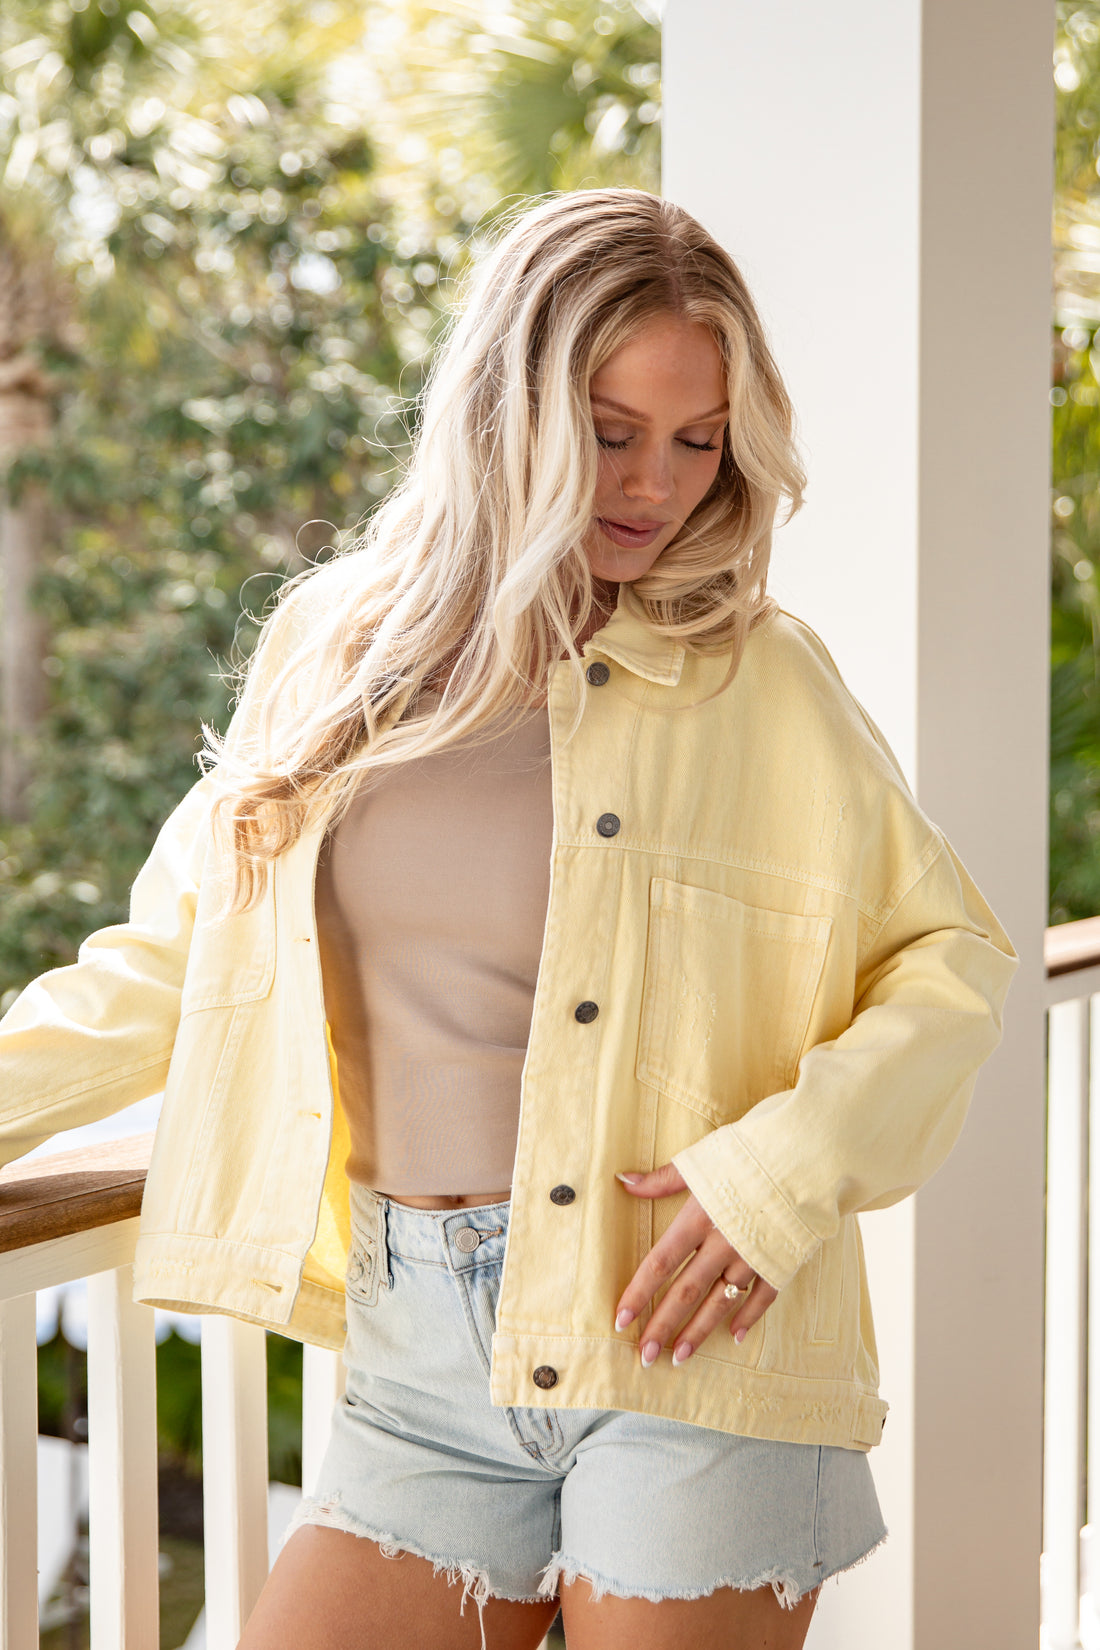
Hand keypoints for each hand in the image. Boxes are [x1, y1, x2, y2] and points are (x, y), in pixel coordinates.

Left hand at [613, 1162, 778, 1368]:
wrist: (804, 1156)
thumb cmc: (748, 1154)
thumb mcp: (700, 1161)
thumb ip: (661, 1179)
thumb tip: (622, 1180)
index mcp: (698, 1218)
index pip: (660, 1263)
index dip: (639, 1293)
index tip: (621, 1319)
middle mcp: (722, 1243)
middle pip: (686, 1291)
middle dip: (663, 1326)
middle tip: (644, 1356)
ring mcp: (753, 1256)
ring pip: (720, 1301)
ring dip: (698, 1331)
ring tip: (678, 1357)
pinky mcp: (780, 1261)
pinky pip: (763, 1296)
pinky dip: (749, 1317)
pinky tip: (736, 1337)